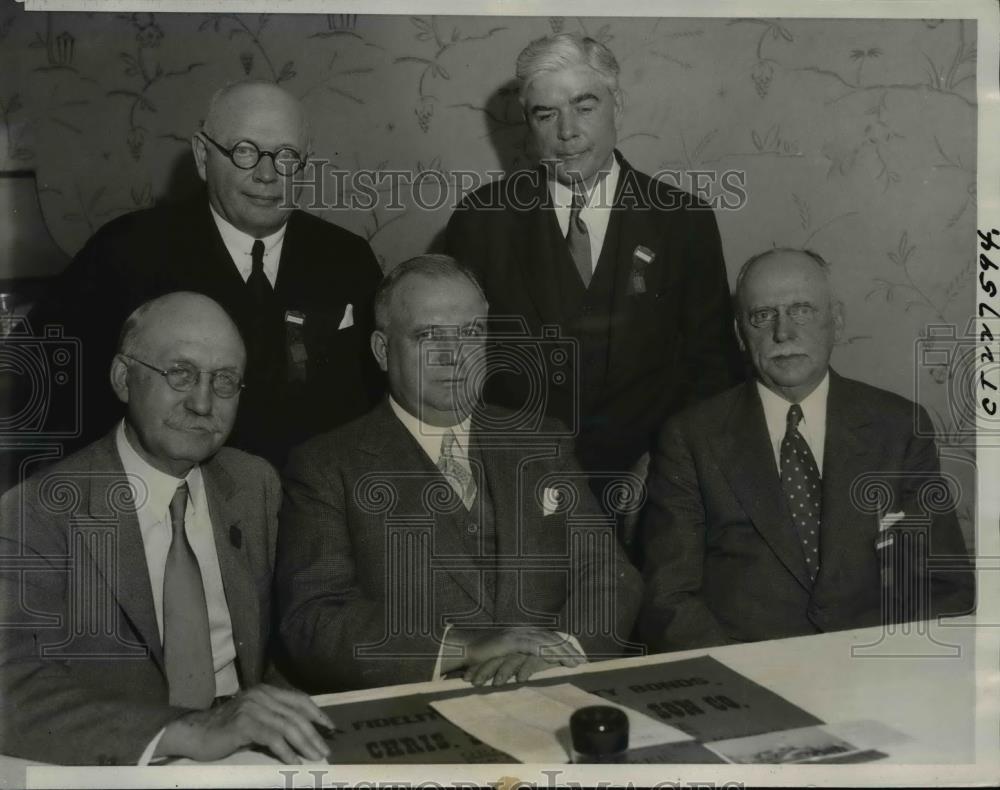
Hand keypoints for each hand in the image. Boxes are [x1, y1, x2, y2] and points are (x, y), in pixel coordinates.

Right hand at [155, 684, 332, 763]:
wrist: (194, 733)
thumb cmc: (225, 730)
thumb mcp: (255, 719)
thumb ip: (275, 719)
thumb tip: (303, 733)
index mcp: (266, 691)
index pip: (299, 699)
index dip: (317, 714)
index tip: (330, 728)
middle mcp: (261, 695)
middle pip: (296, 714)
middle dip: (314, 734)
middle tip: (326, 750)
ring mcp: (253, 707)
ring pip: (288, 726)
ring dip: (305, 744)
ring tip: (316, 757)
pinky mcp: (244, 723)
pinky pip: (272, 737)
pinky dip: (286, 751)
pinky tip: (294, 761)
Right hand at [442, 627, 584, 682]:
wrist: (467, 649)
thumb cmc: (487, 657)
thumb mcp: (509, 657)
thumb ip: (523, 659)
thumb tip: (539, 667)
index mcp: (525, 633)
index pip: (550, 637)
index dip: (565, 646)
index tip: (578, 657)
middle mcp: (523, 630)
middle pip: (552, 637)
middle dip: (568, 649)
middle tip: (583, 661)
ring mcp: (517, 634)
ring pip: (546, 640)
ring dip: (562, 651)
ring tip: (574, 662)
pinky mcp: (511, 641)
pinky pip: (532, 646)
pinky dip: (546, 652)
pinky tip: (556, 658)